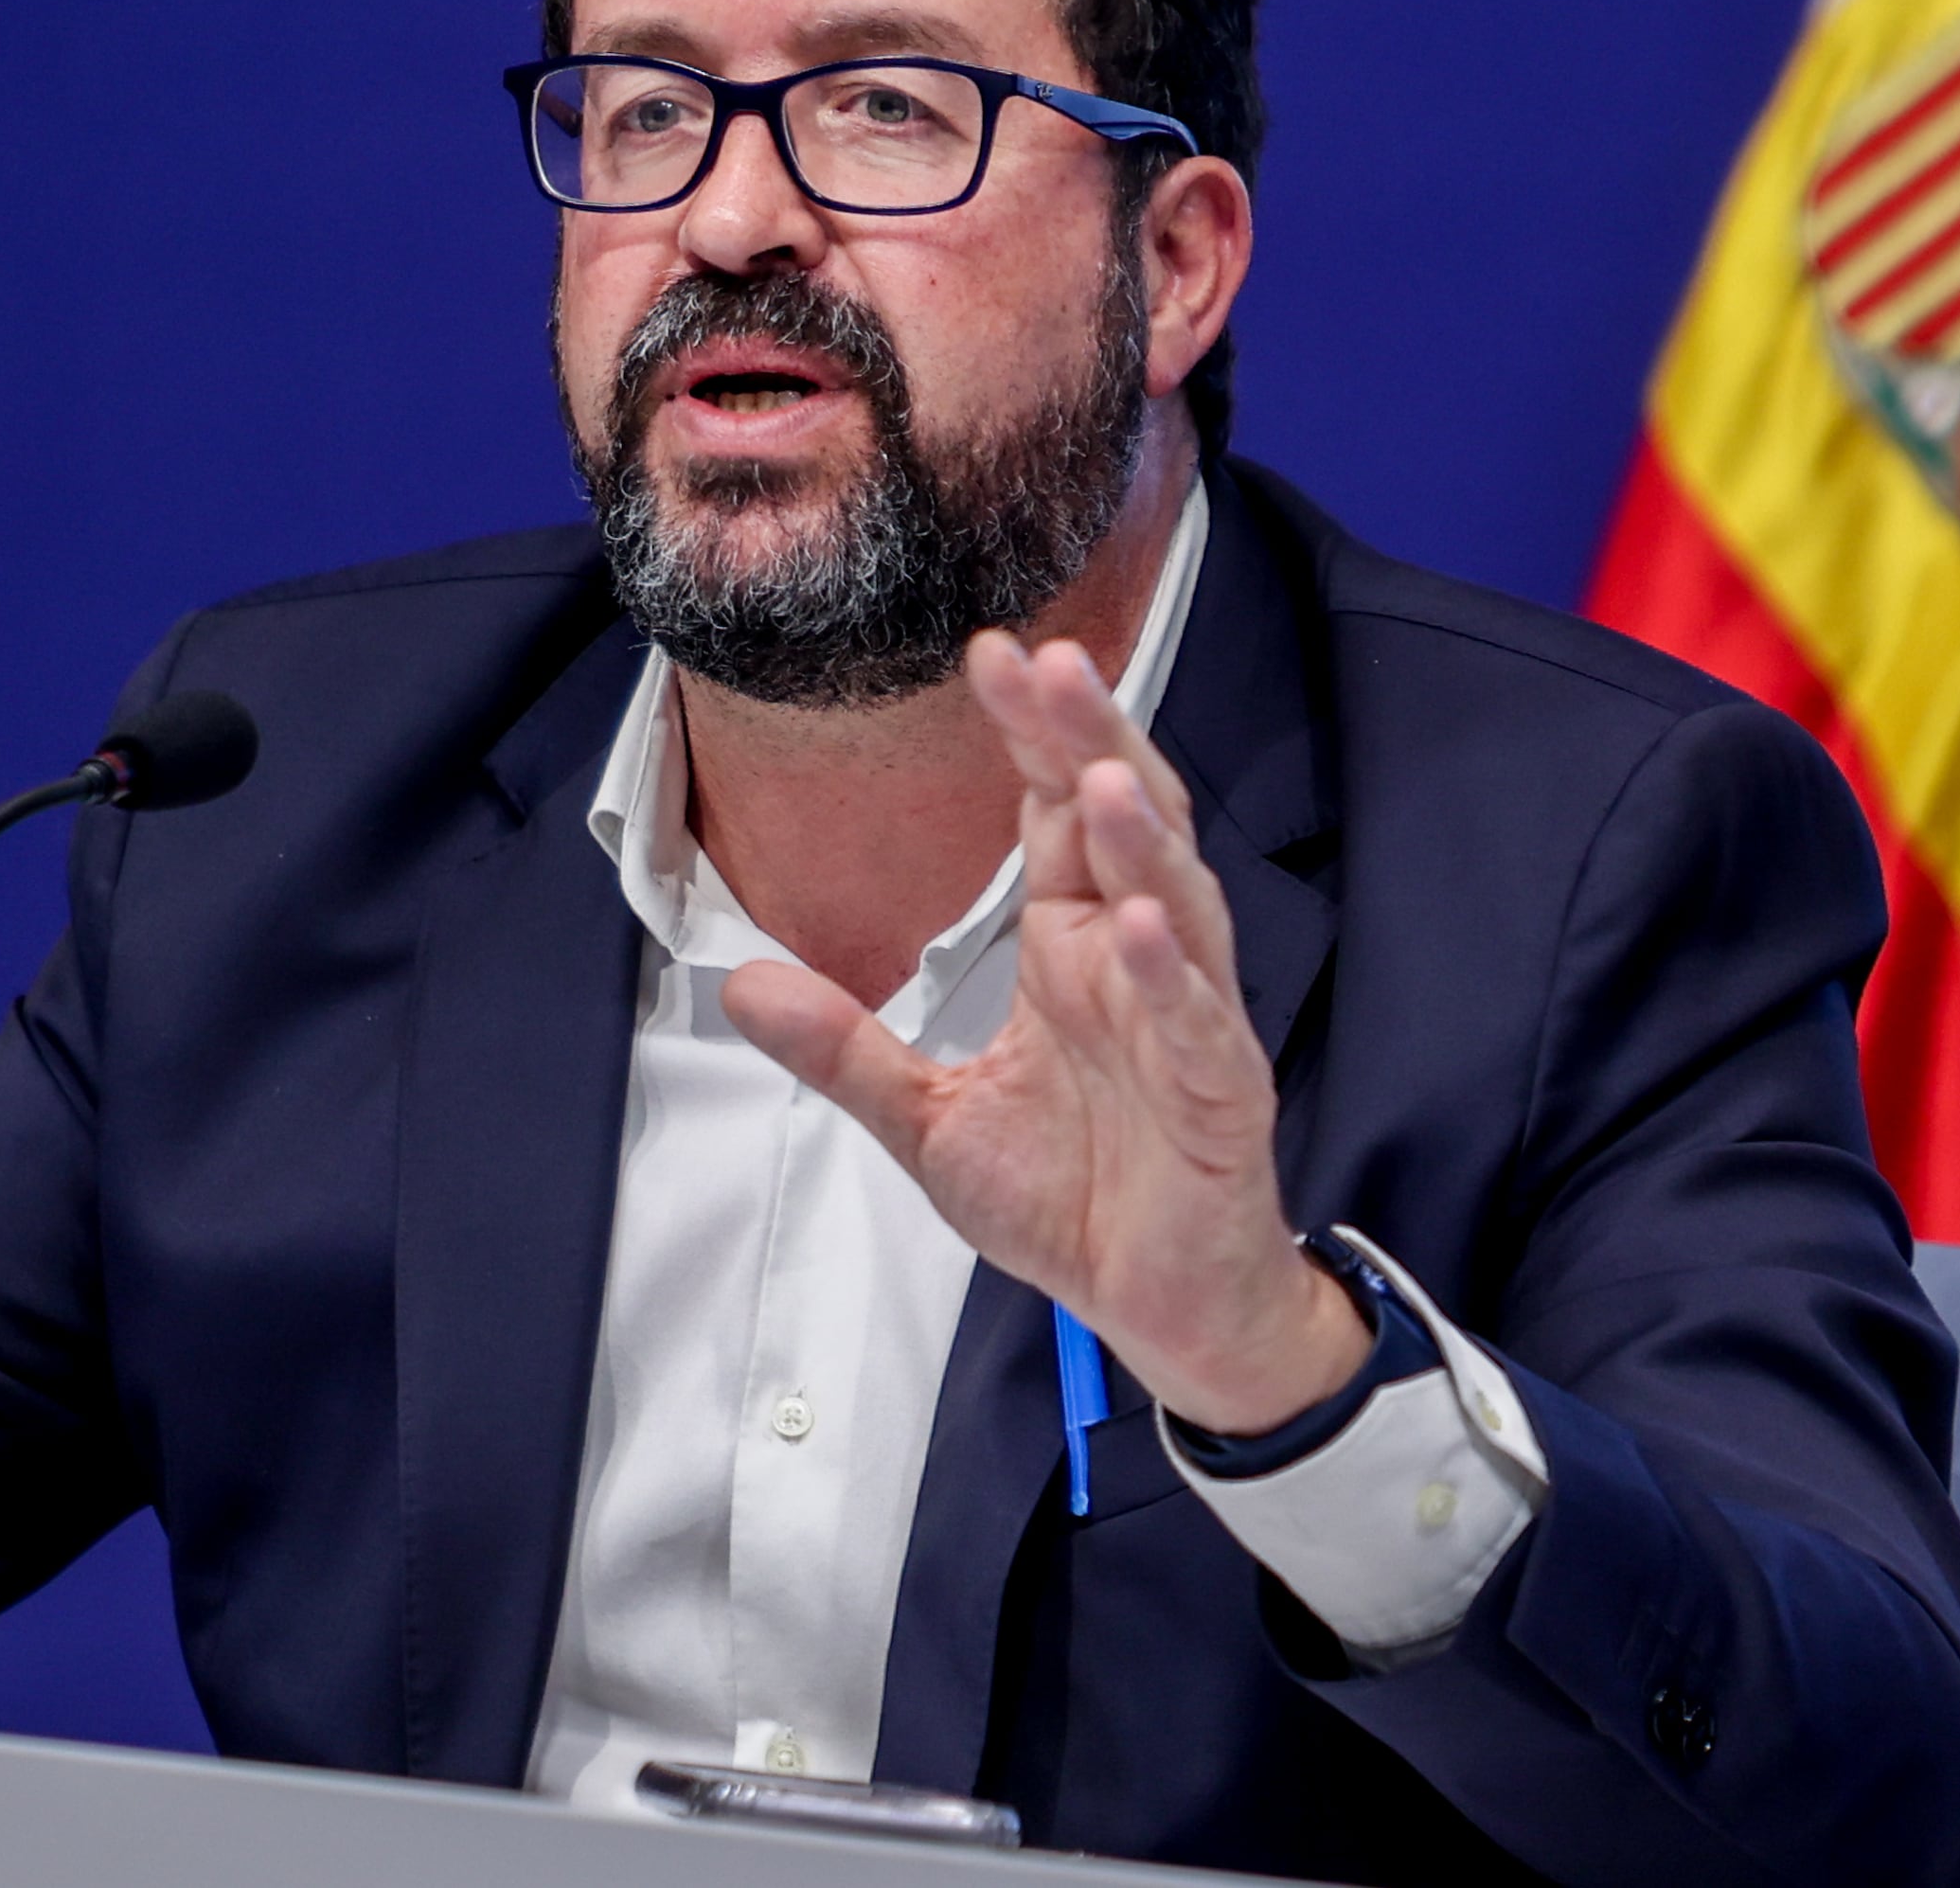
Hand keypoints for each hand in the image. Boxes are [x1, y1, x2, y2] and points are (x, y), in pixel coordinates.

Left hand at [721, 632, 1366, 1434]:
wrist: (1158, 1307)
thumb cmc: (1073, 1198)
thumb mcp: (929, 1121)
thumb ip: (845, 1049)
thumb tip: (738, 983)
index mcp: (1074, 949)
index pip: (1056, 812)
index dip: (1030, 733)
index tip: (987, 652)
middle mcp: (1136, 962)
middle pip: (1125, 824)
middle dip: (1089, 739)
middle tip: (1046, 656)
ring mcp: (1188, 1023)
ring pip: (1174, 904)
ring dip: (1140, 840)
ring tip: (1098, 774)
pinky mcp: (1221, 1096)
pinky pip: (1197, 1025)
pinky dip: (1170, 976)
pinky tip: (1137, 926)